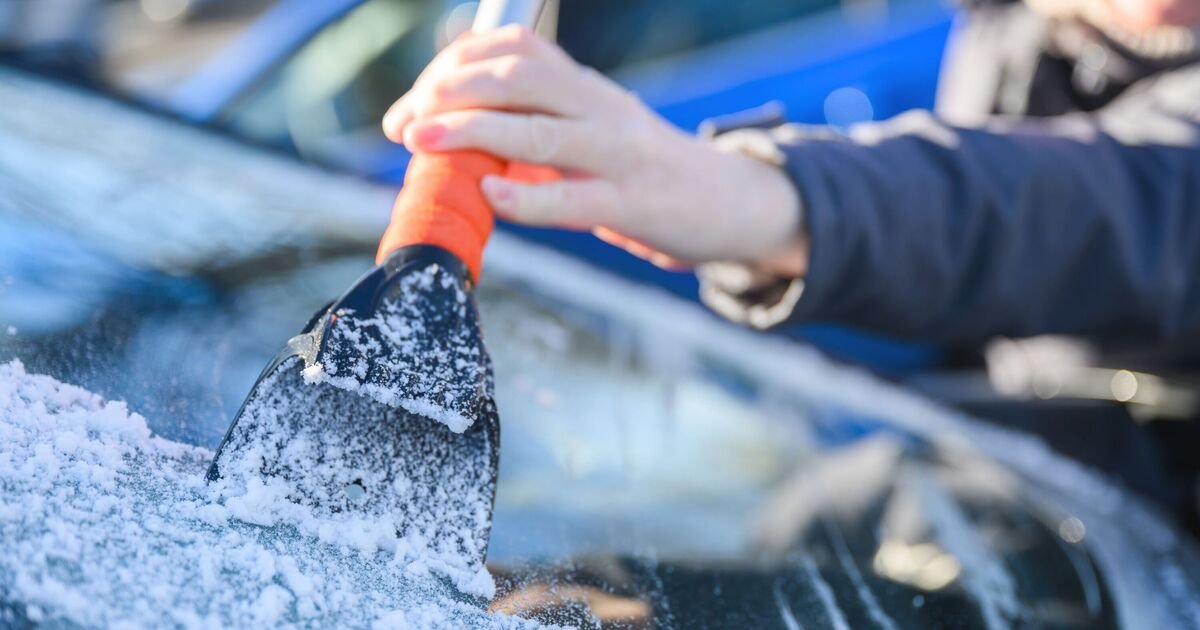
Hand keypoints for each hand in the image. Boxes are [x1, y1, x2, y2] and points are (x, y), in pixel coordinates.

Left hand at [382, 25, 804, 270]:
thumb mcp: (595, 124)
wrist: (730, 200)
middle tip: (405, 125)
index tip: (414, 101)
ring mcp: (618, 155)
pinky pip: (572, 198)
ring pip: (538, 132)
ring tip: (421, 143)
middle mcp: (600, 108)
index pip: (513, 50)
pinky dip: (524, 197)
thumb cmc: (646, 168)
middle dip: (448, 93)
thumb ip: (539, 119)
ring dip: (470, 132)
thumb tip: (458, 129)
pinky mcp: (632, 204)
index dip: (453, 66)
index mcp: (586, 86)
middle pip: (516, 78)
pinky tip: (490, 194)